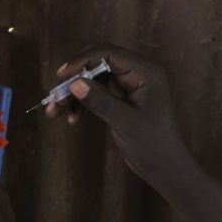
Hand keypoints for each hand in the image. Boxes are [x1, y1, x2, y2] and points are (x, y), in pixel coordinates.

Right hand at [45, 45, 189, 181]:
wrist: (166, 167)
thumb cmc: (154, 145)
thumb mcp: (125, 122)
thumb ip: (101, 101)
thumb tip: (74, 84)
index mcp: (146, 72)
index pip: (109, 54)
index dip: (82, 61)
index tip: (61, 76)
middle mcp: (138, 73)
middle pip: (97, 64)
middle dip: (74, 79)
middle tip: (55, 97)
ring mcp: (129, 85)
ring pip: (93, 80)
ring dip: (73, 94)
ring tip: (55, 112)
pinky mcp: (122, 98)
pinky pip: (96, 93)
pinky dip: (82, 103)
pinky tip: (72, 119)